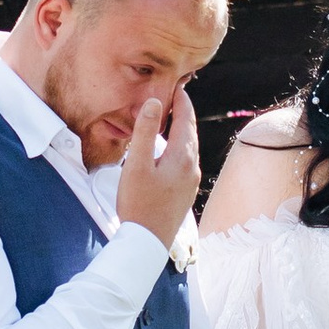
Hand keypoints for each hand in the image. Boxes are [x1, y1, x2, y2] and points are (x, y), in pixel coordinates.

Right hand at [116, 85, 202, 245]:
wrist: (147, 242)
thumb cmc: (139, 204)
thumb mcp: (136, 165)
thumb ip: (144, 132)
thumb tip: (154, 103)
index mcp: (182, 157)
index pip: (185, 120)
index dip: (181, 101)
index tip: (177, 86)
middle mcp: (192, 167)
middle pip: (190, 133)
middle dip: (183, 114)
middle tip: (175, 98)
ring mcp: (190, 182)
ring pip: (189, 148)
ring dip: (181, 132)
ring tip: (170, 121)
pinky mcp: (185, 193)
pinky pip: (185, 162)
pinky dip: (178, 148)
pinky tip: (167, 152)